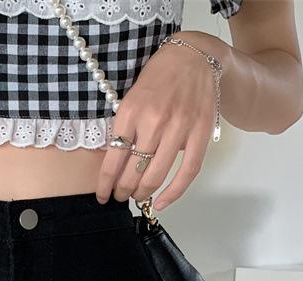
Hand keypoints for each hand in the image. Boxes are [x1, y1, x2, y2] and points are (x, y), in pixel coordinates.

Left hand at [96, 32, 220, 210]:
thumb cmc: (158, 77)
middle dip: (123, 191)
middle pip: (133, 172)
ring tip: (138, 197)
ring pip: (156, 175)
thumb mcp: (131, 97)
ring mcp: (179, 128)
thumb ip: (125, 128)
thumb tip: (116, 164)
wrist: (194, 56)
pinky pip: (187, 172)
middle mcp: (153, 121)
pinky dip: (173, 193)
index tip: (102, 195)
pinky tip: (161, 203)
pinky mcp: (200, 134)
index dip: (105, 184)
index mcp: (131, 111)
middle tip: (121, 196)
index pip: (112, 159)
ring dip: (143, 193)